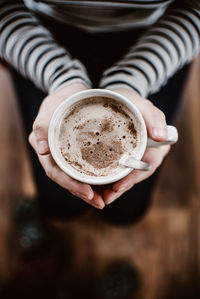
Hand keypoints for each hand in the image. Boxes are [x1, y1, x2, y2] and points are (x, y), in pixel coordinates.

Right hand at [29, 83, 104, 208]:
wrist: (75, 92)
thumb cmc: (62, 98)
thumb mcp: (51, 106)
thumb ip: (43, 125)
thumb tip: (41, 150)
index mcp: (46, 148)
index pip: (56, 172)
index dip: (71, 184)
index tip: (88, 192)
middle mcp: (55, 156)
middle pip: (67, 180)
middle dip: (83, 193)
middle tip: (100, 202)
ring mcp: (67, 156)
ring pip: (76, 178)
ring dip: (90, 191)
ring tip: (105, 199)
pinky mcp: (78, 154)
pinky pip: (85, 170)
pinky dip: (95, 180)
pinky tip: (107, 186)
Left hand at [103, 88, 170, 204]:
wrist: (117, 99)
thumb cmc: (131, 102)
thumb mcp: (143, 105)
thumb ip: (154, 117)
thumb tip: (162, 136)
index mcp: (156, 147)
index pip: (146, 166)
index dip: (132, 178)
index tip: (117, 186)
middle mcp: (146, 155)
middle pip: (134, 176)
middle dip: (120, 188)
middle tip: (105, 197)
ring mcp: (133, 158)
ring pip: (124, 177)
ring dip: (111, 189)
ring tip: (97, 197)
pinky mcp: (121, 158)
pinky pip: (115, 172)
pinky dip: (106, 181)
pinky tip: (95, 186)